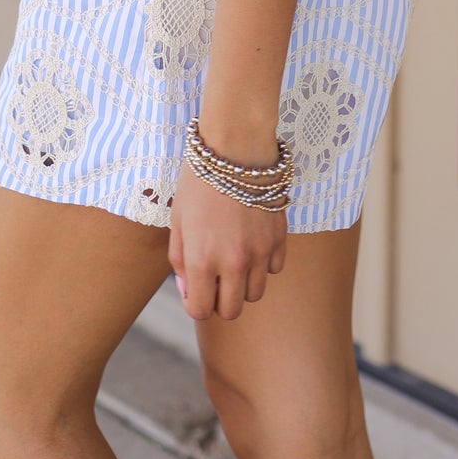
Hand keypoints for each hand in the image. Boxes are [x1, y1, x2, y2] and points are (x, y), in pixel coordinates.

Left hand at [168, 160, 287, 321]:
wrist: (236, 147)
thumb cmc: (199, 181)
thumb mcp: (177, 220)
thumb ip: (180, 260)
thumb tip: (189, 289)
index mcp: (203, 260)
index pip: (201, 310)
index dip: (196, 301)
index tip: (195, 285)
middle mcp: (234, 262)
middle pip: (231, 310)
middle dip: (220, 299)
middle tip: (214, 276)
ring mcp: (261, 252)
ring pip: (255, 293)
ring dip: (242, 283)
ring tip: (233, 257)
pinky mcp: (279, 238)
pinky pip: (274, 269)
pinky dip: (263, 263)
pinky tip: (252, 241)